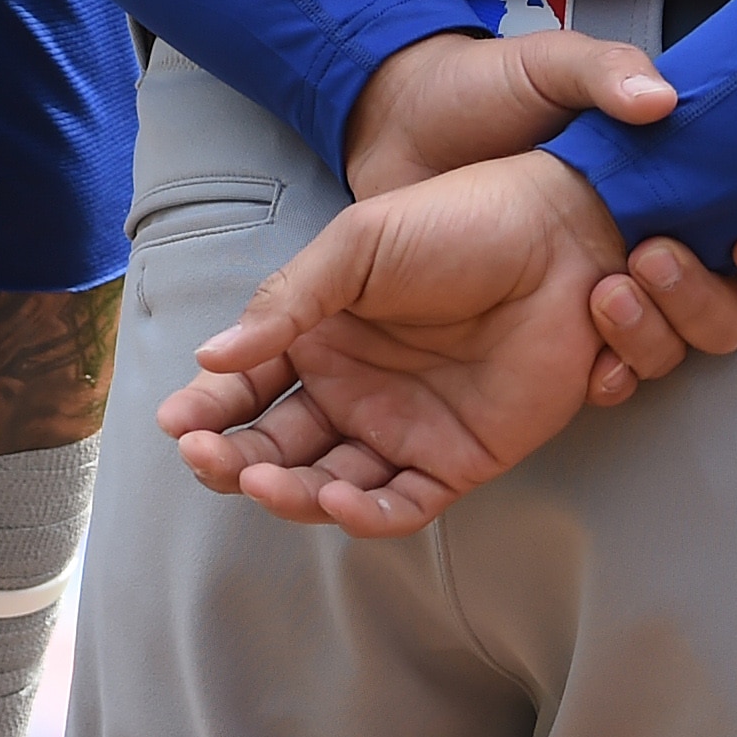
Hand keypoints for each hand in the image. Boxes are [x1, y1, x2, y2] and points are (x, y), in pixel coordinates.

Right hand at [166, 149, 646, 533]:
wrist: (558, 234)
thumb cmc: (457, 222)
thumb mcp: (359, 245)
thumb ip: (288, 301)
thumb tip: (210, 357)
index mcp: (320, 335)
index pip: (246, 387)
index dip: (208, 410)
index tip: (177, 423)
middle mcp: (353, 388)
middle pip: (276, 445)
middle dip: (234, 460)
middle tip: (207, 459)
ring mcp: (403, 427)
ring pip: (328, 484)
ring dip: (289, 493)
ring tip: (264, 481)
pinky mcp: (458, 457)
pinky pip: (401, 503)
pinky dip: (365, 513)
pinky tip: (337, 499)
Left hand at [336, 28, 736, 401]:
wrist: (394, 134)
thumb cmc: (482, 90)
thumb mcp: (543, 64)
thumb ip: (603, 71)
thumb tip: (663, 100)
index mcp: (663, 179)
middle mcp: (647, 243)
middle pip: (727, 299)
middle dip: (712, 297)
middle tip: (658, 261)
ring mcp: (604, 295)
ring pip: (675, 344)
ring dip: (659, 333)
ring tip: (606, 294)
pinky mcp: (554, 340)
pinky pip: (609, 378)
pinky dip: (613, 378)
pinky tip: (592, 368)